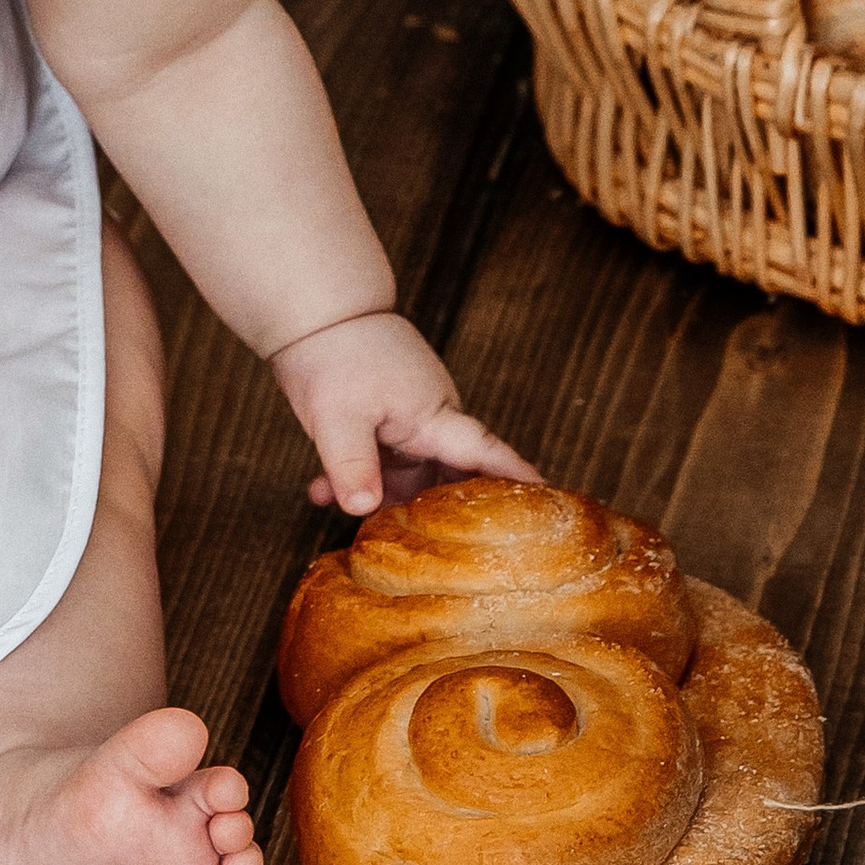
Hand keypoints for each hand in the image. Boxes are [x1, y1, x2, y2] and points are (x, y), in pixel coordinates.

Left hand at [270, 307, 533, 519]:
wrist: (314, 311)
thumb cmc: (335, 354)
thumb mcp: (338, 417)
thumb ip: (351, 465)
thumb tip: (363, 510)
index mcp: (434, 417)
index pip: (487, 454)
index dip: (516, 480)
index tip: (550, 505)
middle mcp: (427, 421)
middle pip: (450, 478)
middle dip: (445, 515)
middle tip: (443, 553)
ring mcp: (403, 421)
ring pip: (408, 477)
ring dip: (384, 501)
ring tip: (362, 530)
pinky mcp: (377, 421)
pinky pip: (376, 463)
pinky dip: (353, 480)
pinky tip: (320, 494)